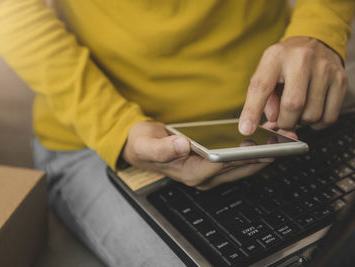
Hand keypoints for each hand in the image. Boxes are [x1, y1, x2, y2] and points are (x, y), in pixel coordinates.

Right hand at [121, 121, 270, 189]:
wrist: (141, 145)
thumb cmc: (143, 144)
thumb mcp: (146, 144)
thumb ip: (163, 148)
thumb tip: (183, 145)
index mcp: (190, 173)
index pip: (222, 166)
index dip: (244, 156)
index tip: (265, 147)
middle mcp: (203, 177)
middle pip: (239, 168)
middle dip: (263, 155)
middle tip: (286, 139)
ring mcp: (208, 173)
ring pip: (242, 166)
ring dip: (262, 153)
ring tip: (282, 136)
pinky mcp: (212, 165)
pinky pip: (237, 161)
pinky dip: (252, 150)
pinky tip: (264, 137)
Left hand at [239, 36, 347, 134]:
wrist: (315, 42)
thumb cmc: (285, 63)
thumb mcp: (267, 72)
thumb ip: (262, 98)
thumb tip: (272, 122)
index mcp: (276, 57)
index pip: (261, 87)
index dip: (252, 111)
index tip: (247, 129)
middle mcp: (301, 59)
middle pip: (292, 105)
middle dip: (284, 121)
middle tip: (283, 119)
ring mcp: (324, 69)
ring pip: (312, 114)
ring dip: (301, 121)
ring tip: (298, 109)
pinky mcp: (340, 79)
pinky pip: (329, 117)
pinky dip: (317, 123)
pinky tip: (312, 110)